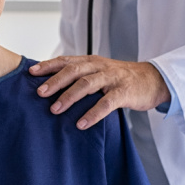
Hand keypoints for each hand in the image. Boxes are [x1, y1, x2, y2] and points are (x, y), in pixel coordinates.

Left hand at [29, 56, 169, 129]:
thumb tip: (51, 87)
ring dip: (69, 97)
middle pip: (73, 70)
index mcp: (91, 61)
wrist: (153, 80)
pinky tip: (81, 124)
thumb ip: (80, 76)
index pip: (66, 60)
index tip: (30, 73)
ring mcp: (112, 78)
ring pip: (87, 84)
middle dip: (55, 81)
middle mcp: (100, 66)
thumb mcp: (99, 72)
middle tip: (39, 93)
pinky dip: (93, 113)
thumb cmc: (120, 79)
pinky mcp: (124, 92)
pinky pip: (106, 103)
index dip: (48, 65)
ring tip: (55, 110)